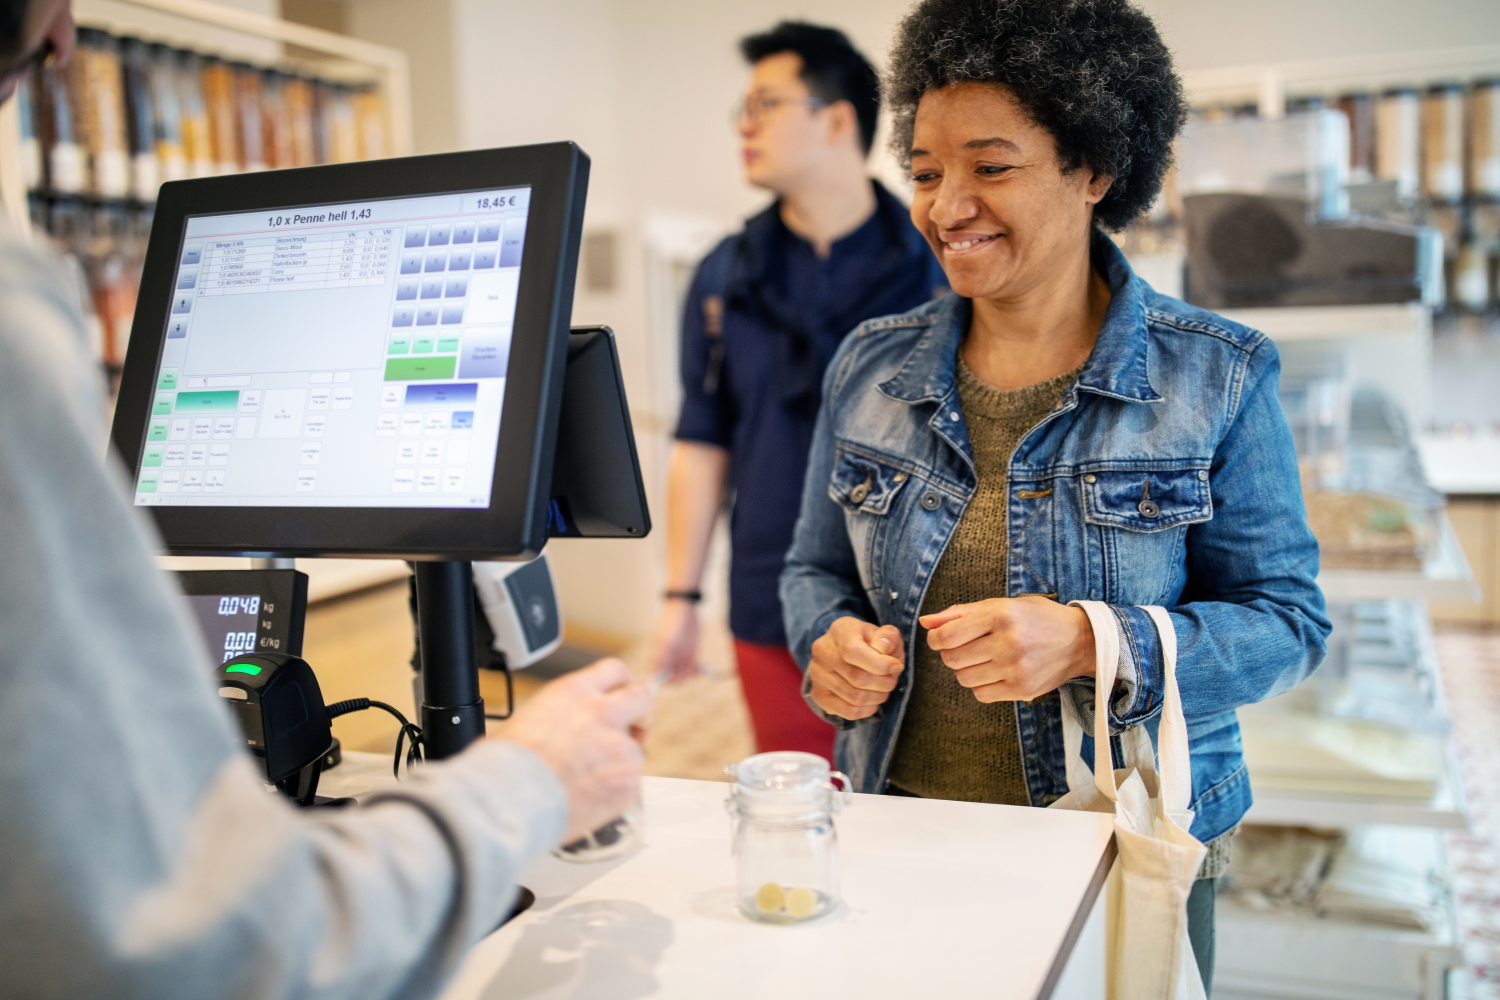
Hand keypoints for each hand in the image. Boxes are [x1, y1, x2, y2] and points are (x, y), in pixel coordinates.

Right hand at [494, 658, 649, 841]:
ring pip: (636, 749)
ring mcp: (618, 746)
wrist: (509, 801)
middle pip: (640, 698)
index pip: (614, 671)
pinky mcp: (627, 779)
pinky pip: (632, 783)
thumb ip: (560, 713)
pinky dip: (617, 791)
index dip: (621, 686)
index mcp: (574, 692)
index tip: (621, 698)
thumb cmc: (506, 766)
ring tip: (592, 781)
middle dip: (641, 714)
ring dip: (621, 762)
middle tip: (633, 731)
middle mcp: (601, 712)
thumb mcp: (528, 718)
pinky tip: (592, 798)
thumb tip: (564, 724)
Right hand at [650, 598, 700, 681]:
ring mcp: (679, 656)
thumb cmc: (672, 622)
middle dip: (681, 677)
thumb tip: (655, 675)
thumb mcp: (666, 640)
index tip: (675, 678)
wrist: (685, 607)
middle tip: (689, 670)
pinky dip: (697, 670)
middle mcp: (668, 658)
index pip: (659, 676)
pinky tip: (700, 667)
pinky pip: (693, 667)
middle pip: (673, 677)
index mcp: (659, 656)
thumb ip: (661, 658)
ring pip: (684, 674)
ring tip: (695, 667)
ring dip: (690, 674)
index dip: (666, 681)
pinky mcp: (690, 653)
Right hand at [808, 617, 904, 720]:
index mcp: (839, 630)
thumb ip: (888, 637)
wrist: (846, 652)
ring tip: (883, 688)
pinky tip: (872, 700)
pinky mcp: (819, 695)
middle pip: (858, 678)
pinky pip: (849, 712)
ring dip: (878, 697)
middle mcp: (822, 652)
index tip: (896, 666)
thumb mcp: (884, 633)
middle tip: (892, 679)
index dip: (880, 664)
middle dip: (885, 683)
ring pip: (855, 698)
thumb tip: (882, 650)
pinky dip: (868, 709)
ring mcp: (817, 675)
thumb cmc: (870, 642)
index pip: (853, 652)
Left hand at [921, 597, 1094, 703]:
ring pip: (964, 679)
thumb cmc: (1034, 619)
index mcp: (999, 615)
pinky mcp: (1022, 690)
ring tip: (985, 659)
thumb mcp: (999, 605)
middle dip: (952, 654)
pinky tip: (996, 673)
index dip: (936, 640)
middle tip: (968, 647)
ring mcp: (1016, 669)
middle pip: (952, 660)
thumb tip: (925, 622)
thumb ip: (959, 613)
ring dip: (967, 670)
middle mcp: (1008, 642)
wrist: (1079, 641)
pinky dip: (982, 685)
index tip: (941, 639)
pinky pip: (981, 694)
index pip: (947, 636)